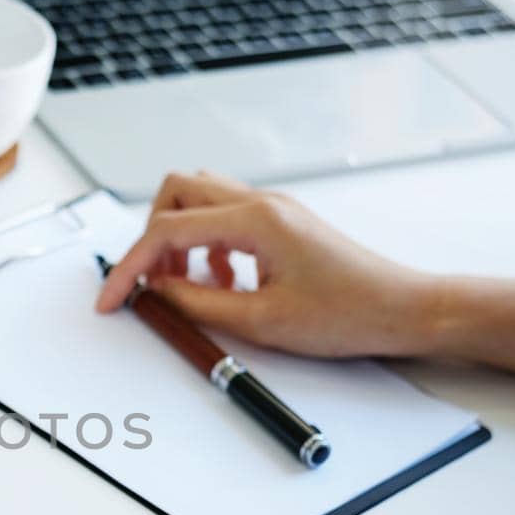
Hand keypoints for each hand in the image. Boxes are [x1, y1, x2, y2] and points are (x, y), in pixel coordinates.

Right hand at [95, 170, 434, 358]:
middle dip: (151, 237)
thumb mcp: (261, 322)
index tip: (112, 298)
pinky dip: (207, 247)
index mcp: (256, 220)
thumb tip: (155, 296)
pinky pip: (224, 219)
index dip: (130, 267)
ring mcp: (272, 209)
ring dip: (180, 239)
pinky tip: (221, 283)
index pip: (167, 230)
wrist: (403, 310)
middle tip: (153, 284)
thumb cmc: (349, 314)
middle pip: (176, 192)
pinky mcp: (280, 224)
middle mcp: (262, 204)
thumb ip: (198, 305)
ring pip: (199, 201)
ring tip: (187, 286)